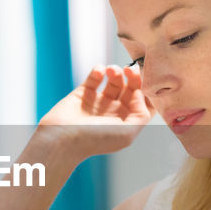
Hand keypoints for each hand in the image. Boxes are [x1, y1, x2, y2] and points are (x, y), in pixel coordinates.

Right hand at [36, 66, 153, 160]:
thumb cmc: (95, 140)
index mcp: (126, 123)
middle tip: (130, 69)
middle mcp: (114, 113)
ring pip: (114, 81)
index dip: (148, 90)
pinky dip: (98, 71)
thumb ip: (141, 113)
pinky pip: (94, 78)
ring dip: (116, 72)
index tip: (147, 79)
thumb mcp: (128, 133)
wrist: (62, 138)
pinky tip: (99, 71)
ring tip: (112, 70)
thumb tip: (139, 93)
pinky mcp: (82, 94)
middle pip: (131, 89)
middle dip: (133, 77)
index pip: (144, 103)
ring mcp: (98, 103)